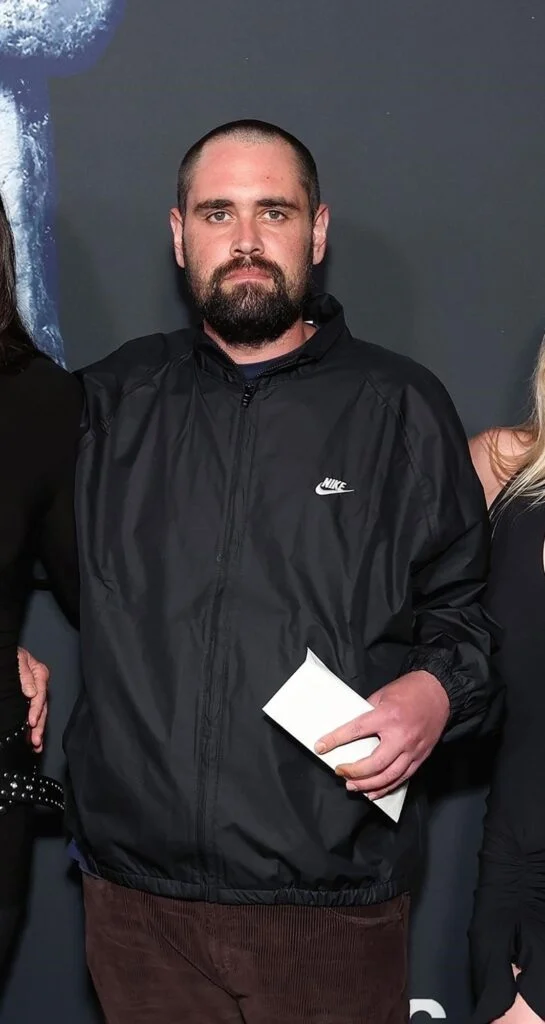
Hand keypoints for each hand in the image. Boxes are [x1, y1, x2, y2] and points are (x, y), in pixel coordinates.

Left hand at [17, 647, 49, 752]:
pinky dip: (34, 727)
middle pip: (42, 708)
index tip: (31, 721)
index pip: (40, 695)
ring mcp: (36, 693)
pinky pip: (35, 714)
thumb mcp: (18, 659)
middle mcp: (40, 685)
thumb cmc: (12, 655)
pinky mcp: (30, 700)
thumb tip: (31, 692)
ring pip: (40, 714)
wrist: (7, 653)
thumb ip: (26, 675)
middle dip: (39, 726)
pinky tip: (32, 740)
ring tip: (36, 745)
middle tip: (35, 740)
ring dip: (38, 730)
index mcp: (40, 673)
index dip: (36, 710)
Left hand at [315, 671, 449, 799]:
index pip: (356, 731)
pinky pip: (403, 778)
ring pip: (388, 776)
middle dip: (353, 772)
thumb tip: (350, 726)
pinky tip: (373, 792)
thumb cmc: (410, 690)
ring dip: (368, 785)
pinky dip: (387, 788)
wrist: (440, 691)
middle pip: (374, 764)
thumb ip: (367, 711)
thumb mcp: (383, 694)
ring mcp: (412, 749)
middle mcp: (400, 736)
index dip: (335, 740)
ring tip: (352, 786)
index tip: (321, 746)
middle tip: (340, 771)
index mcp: (387, 716)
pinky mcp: (421, 756)